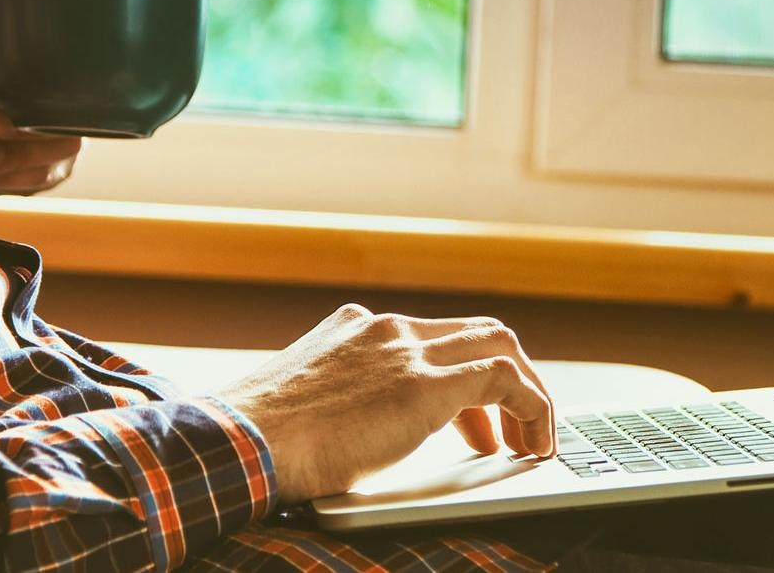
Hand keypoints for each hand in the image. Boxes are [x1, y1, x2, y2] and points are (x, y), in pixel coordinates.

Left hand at [0, 0, 81, 194]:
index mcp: (42, 68)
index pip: (90, 81)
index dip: (70, 94)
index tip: (26, 94)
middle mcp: (45, 105)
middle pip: (81, 125)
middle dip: (38, 136)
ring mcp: (33, 144)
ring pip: (65, 158)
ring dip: (22, 159)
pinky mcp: (15, 179)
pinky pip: (43, 184)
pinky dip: (10, 180)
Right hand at [218, 304, 554, 502]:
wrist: (239, 445)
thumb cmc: (257, 442)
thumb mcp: (302, 405)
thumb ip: (338, 402)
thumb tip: (354, 436)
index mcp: (355, 329)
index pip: (430, 336)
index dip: (461, 378)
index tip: (468, 421)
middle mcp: (386, 329)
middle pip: (475, 332)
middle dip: (504, 379)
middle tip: (509, 430)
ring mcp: (407, 351)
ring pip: (499, 345)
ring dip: (526, 392)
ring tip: (531, 440)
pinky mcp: (425, 385)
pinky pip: (506, 379)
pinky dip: (533, 408)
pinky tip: (534, 443)